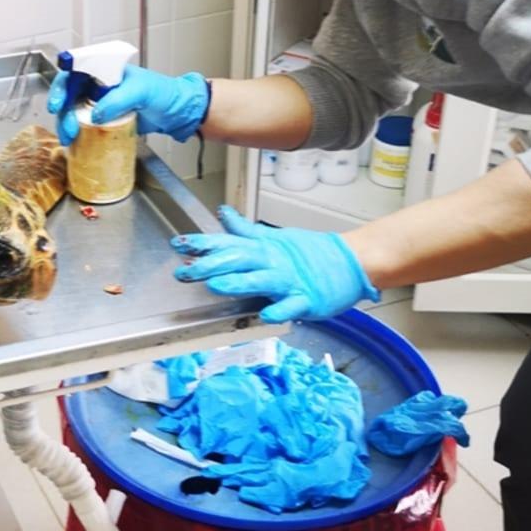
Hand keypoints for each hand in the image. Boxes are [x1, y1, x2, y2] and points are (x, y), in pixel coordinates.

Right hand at [47, 65, 208, 146]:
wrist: (177, 112)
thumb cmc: (163, 93)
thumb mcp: (142, 91)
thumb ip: (118, 100)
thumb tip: (95, 116)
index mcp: (105, 69)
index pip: (75, 71)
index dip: (61, 85)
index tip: (58, 103)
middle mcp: (98, 84)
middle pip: (69, 93)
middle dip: (62, 111)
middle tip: (67, 129)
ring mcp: (100, 103)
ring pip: (73, 111)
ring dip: (67, 124)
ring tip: (70, 139)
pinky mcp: (104, 120)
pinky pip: (84, 125)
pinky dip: (77, 134)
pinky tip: (75, 143)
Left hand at [170, 206, 379, 322]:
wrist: (351, 261)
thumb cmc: (310, 254)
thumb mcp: (273, 239)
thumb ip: (245, 231)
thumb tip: (224, 215)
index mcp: (263, 248)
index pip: (229, 243)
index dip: (204, 244)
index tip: (179, 244)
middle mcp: (272, 261)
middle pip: (239, 260)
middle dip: (211, 265)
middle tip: (186, 270)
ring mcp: (289, 280)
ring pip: (261, 281)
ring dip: (238, 283)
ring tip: (216, 286)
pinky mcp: (306, 299)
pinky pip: (291, 306)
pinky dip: (280, 310)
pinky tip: (267, 315)